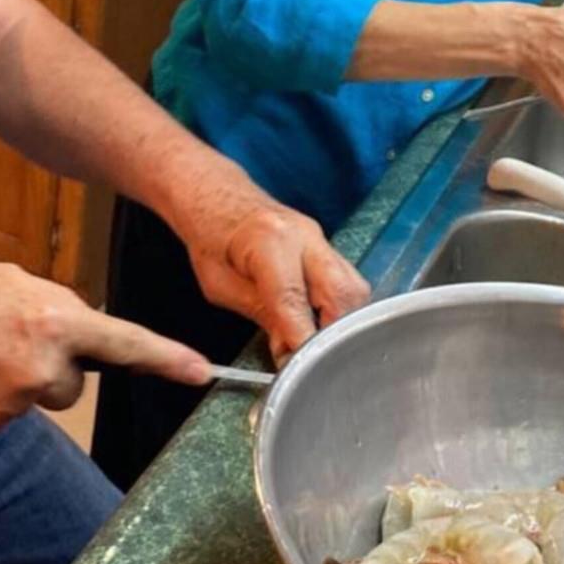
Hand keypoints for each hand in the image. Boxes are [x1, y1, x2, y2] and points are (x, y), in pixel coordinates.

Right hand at [0, 263, 209, 432]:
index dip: (167, 358)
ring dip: (21, 382)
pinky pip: (6, 414)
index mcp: (55, 320)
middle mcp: (44, 366)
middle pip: (75, 384)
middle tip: (9, 341)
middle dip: (54, 368)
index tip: (202, 372)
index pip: (126, 342)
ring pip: (39, 398)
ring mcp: (16, 402)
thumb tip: (80, 328)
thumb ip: (55, 307)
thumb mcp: (12, 281)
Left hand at [166, 161, 370, 364]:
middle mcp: (305, 236)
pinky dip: (339, 310)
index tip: (302, 370)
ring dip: (342, 323)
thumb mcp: (220, 286)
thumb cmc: (210, 237)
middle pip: (343, 293)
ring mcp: (320, 238)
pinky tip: (321, 326)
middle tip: (318, 362)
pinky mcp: (326, 246)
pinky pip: (347, 282)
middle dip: (336, 333)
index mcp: (270, 241)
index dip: (303, 341)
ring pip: (353, 289)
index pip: (295, 301)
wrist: (215, 193)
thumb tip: (291, 352)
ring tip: (319, 346)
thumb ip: (262, 315)